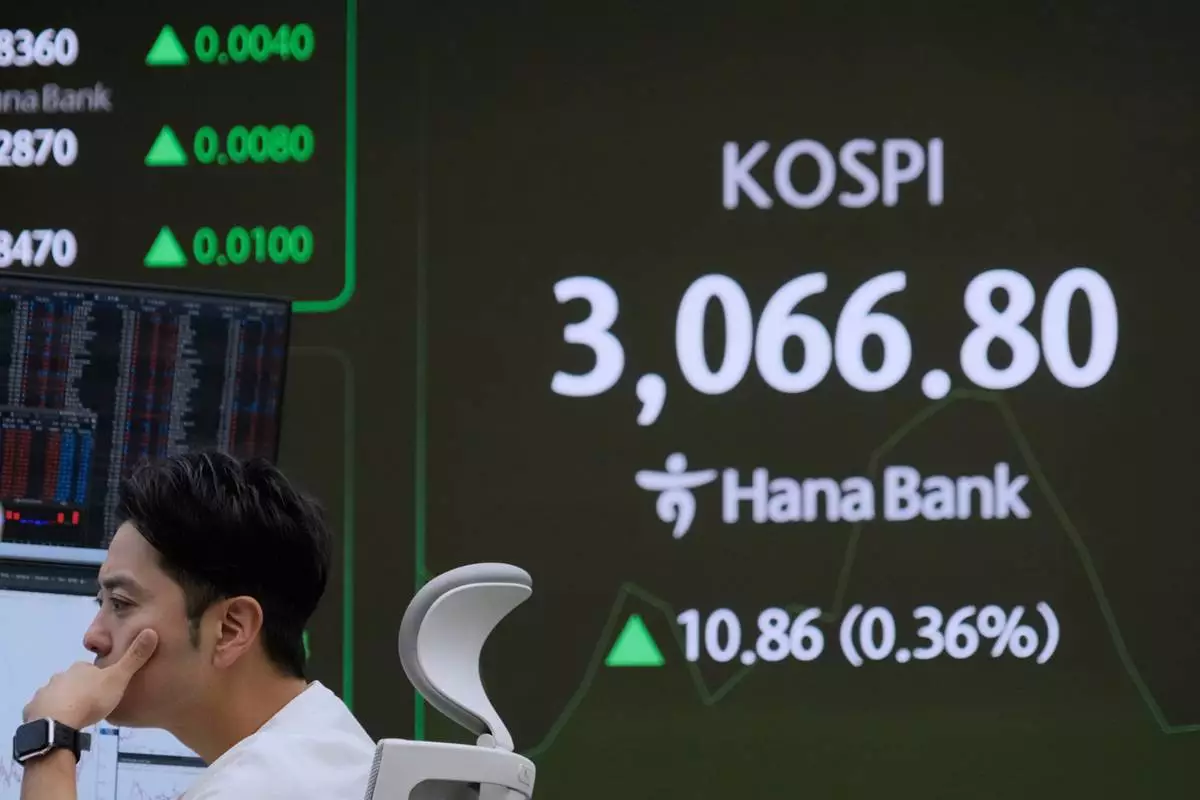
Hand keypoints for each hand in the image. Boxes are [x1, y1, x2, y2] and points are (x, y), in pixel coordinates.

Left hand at [22, 629, 158, 728]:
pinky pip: (42, 711)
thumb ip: (134, 658)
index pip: (90, 669)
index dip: (98, 678)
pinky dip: (50, 716)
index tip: (106, 689)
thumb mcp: (119, 678)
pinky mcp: (33, 711)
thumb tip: (151, 630)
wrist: (57, 723)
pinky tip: (59, 725)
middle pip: (72, 681)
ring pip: (56, 695)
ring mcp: (44, 693)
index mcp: (80, 668)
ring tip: (76, 716)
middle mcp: (60, 677)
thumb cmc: (90, 699)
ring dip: (65, 702)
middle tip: (92, 704)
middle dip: (80, 689)